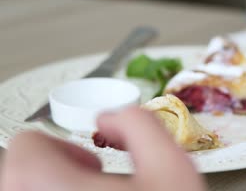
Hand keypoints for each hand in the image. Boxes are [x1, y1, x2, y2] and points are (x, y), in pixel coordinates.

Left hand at [1, 107, 205, 190]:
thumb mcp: (173, 167)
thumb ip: (140, 124)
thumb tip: (112, 118)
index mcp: (56, 190)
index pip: (23, 148)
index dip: (57, 144)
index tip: (85, 160)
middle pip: (16, 176)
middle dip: (53, 170)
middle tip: (88, 181)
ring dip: (52, 190)